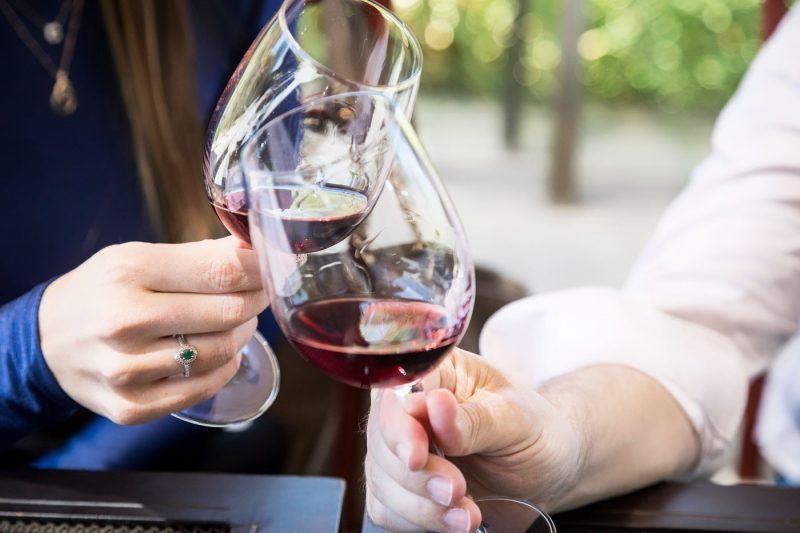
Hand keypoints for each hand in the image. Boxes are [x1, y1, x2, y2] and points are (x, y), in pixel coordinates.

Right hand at [39, 237, 267, 423]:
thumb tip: (256, 250)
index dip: (259, 269)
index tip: (272, 266)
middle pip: (229, 313)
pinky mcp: (131, 406)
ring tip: (237, 323)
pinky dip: (225, 369)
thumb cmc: (102, 291)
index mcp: (129, 272)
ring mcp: (127, 369)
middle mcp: (125, 321)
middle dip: (256, 301)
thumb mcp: (137, 257)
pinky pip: (203, 388)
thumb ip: (199, 256)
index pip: (221, 271)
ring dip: (243, 335)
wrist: (46, 341)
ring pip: (221, 352)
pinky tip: (222, 355)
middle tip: (258, 294)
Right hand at [365, 348, 581, 532]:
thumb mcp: (515, 419)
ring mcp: (402, 450)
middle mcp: (410, 409)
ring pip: (381, 481)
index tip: (416, 457)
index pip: (395, 396)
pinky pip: (388, 509)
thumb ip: (474, 418)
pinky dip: (420, 521)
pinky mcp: (403, 488)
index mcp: (435, 375)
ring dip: (422, 506)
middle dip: (417, 476)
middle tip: (457, 490)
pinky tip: (455, 521)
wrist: (550, 469)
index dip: (398, 429)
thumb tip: (435, 404)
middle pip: (382, 443)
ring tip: (467, 513)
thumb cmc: (534, 430)